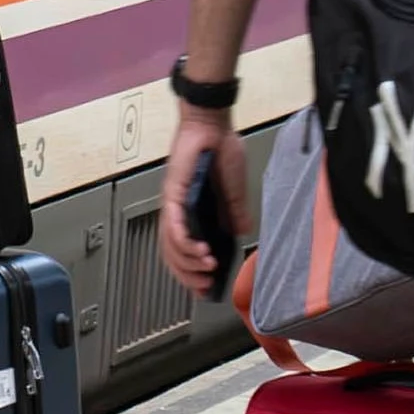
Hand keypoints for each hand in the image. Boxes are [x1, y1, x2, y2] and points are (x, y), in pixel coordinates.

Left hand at [156, 107, 232, 296]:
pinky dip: (185, 240)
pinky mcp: (173, 192)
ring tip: (209, 268)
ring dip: (189, 260)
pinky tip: (199, 250)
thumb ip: (235, 211)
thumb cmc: (220, 148)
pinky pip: (173, 224)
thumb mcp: (234, 188)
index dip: (190, 272)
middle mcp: (177, 210)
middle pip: (172, 254)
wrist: (213, 124)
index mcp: (190, 211)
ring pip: (172, 244)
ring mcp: (173, 202)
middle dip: (188, 274)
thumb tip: (241, 232)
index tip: (204, 290)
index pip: (183, 250)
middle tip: (205, 286)